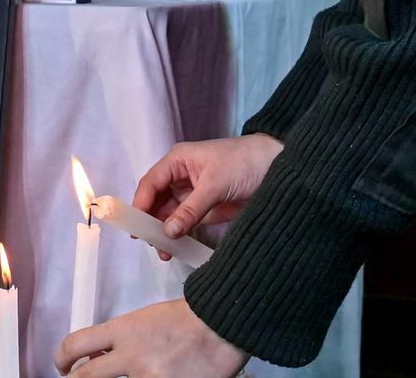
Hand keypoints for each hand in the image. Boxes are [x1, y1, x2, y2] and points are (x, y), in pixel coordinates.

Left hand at [55, 298, 247, 377]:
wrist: (223, 327)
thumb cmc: (190, 320)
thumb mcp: (146, 320)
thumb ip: (122, 340)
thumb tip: (101, 357)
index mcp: (124, 330)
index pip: (76, 344)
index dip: (62, 358)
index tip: (62, 365)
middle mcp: (132, 357)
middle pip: (85, 377)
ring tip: (128, 376)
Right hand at [133, 134, 282, 258]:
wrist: (279, 167)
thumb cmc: (244, 163)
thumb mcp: (215, 185)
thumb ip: (190, 210)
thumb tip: (167, 233)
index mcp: (177, 161)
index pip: (151, 184)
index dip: (141, 204)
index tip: (136, 227)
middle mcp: (180, 177)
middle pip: (157, 201)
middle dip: (152, 223)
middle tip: (153, 246)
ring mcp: (193, 194)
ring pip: (170, 214)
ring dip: (165, 232)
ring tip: (165, 253)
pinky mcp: (206, 208)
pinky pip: (186, 222)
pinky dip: (180, 235)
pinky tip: (177, 248)